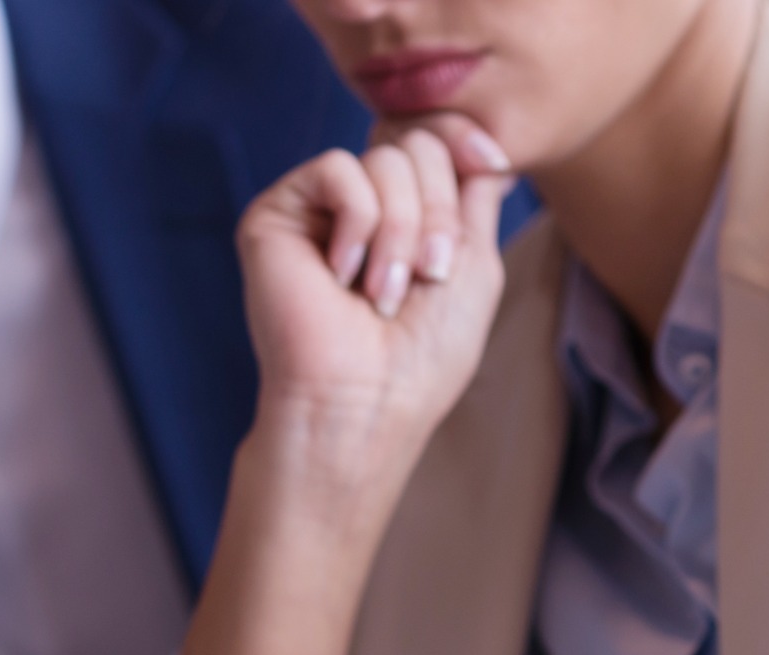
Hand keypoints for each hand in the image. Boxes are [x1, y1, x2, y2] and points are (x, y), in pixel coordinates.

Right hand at [241, 119, 513, 441]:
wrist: (363, 402)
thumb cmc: (421, 354)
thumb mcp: (474, 261)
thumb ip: (475, 193)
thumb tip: (483, 142)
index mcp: (400, 214)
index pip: (437, 139)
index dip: (466, 142)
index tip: (495, 166)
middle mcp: (355, 207)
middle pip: (417, 144)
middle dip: (437, 211)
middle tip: (424, 276)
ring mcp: (313, 211)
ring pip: (382, 159)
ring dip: (400, 230)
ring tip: (380, 293)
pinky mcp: (273, 217)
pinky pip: (337, 170)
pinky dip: (358, 223)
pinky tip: (340, 275)